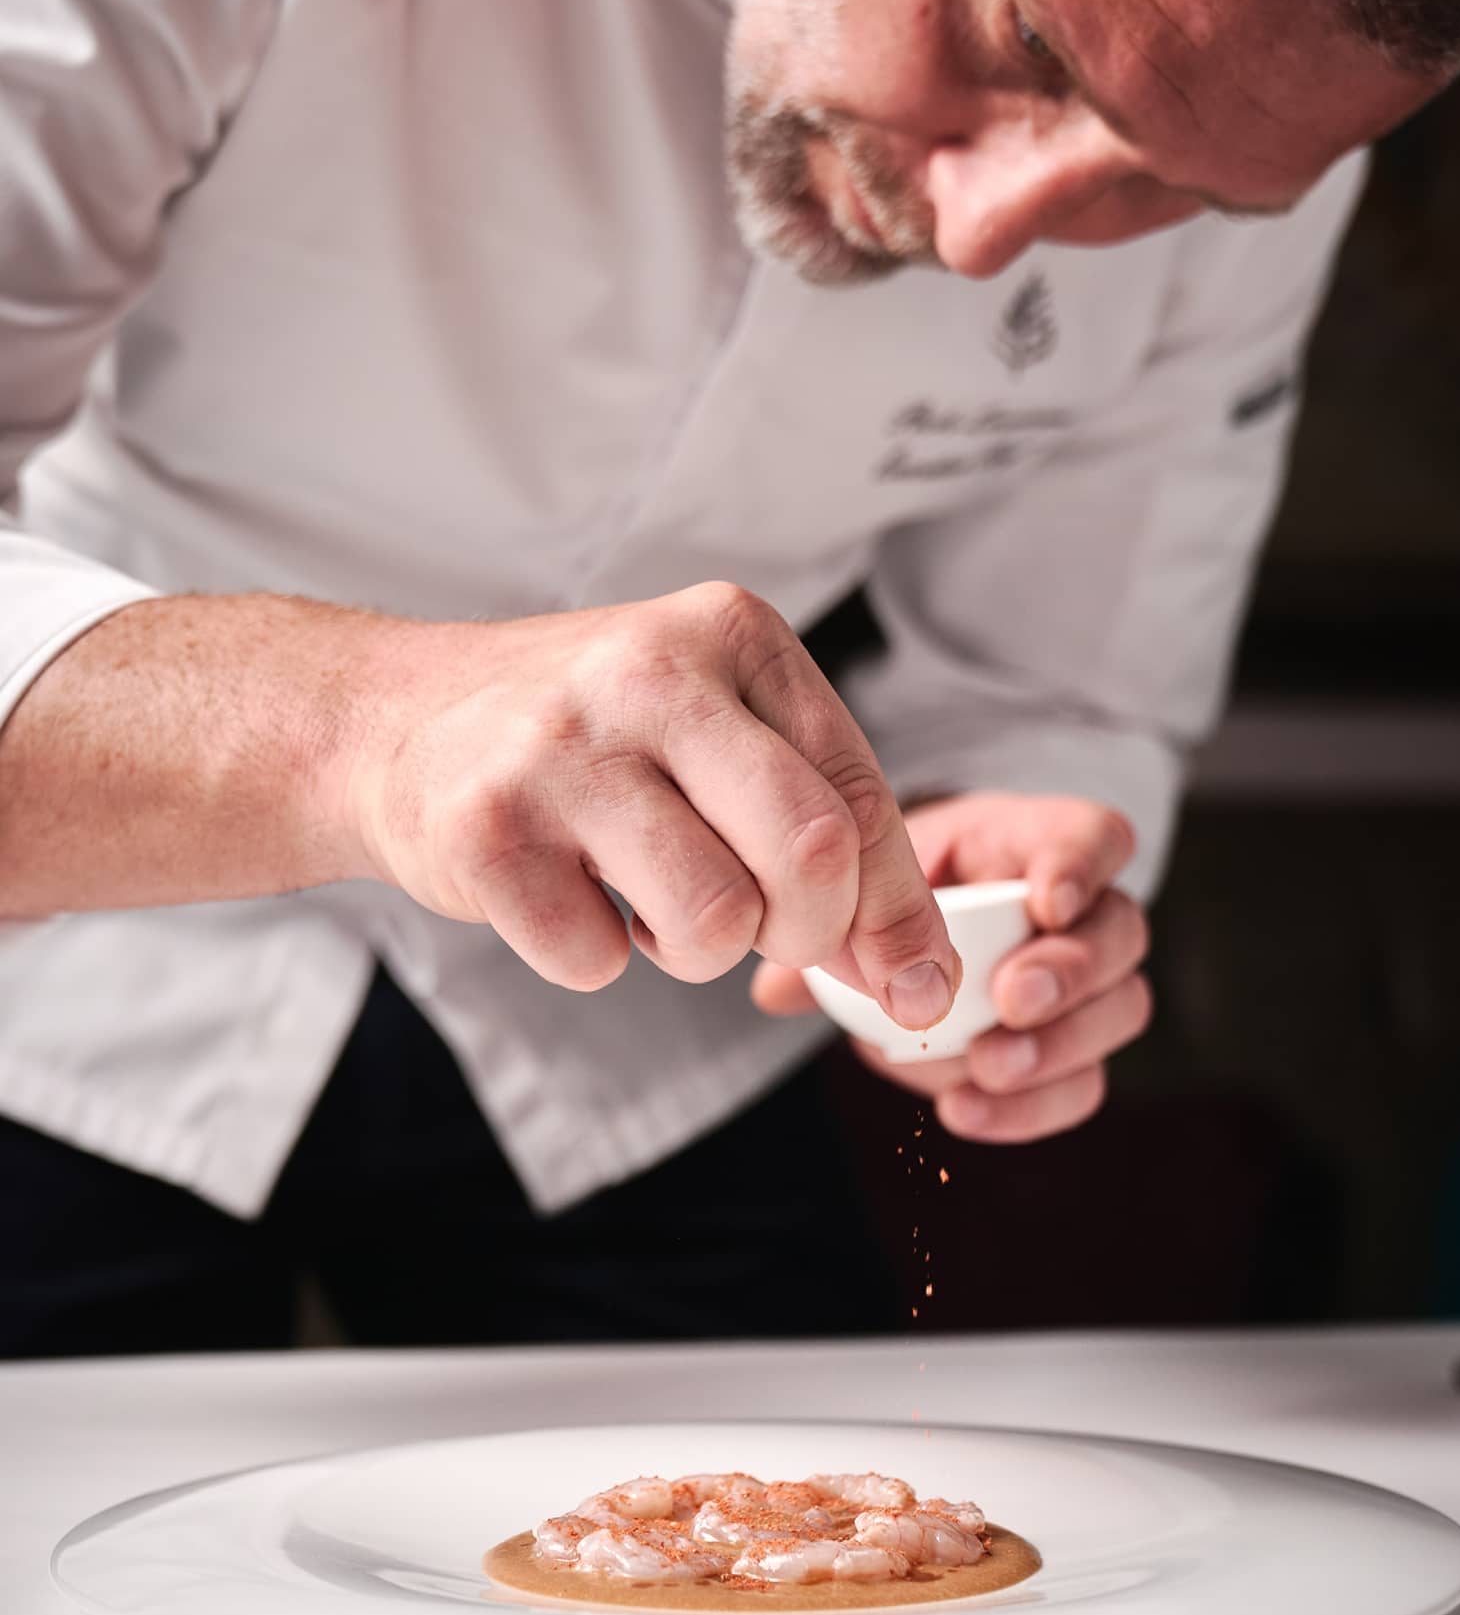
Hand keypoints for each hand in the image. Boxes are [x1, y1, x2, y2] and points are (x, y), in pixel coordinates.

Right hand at [344, 583, 958, 1019]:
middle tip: (766, 934)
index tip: (911, 981)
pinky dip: (595, 955)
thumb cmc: (586, 739)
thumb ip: (821, 834)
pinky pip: (600, 961)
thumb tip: (914, 979)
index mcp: (732, 633)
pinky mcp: (487, 832)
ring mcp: (562, 750)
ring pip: (716, 918)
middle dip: (811, 932)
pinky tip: (564, 892)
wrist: (391, 720)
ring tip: (647, 897)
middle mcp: (650, 672)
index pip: (860, 794)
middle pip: (811, 850)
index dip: (895, 910)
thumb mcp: (715, 738)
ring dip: (697, 950)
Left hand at [752, 792, 1150, 1140]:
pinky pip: (1082, 1085)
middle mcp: (1082, 910)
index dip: (1080, 866)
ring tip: (986, 1066)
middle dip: (1069, 971)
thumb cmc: (902, 884)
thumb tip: (775, 990)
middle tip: (1009, 999)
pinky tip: (963, 1110)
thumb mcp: (873, 877)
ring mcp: (1088, 984)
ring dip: (1057, 1047)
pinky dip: (1028, 1109)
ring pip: (1120, 1010)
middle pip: (1121, 931)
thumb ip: (840, 921)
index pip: (1096, 836)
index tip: (1045, 902)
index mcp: (1037, 843)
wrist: (917, 926)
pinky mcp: (1074, 1050)